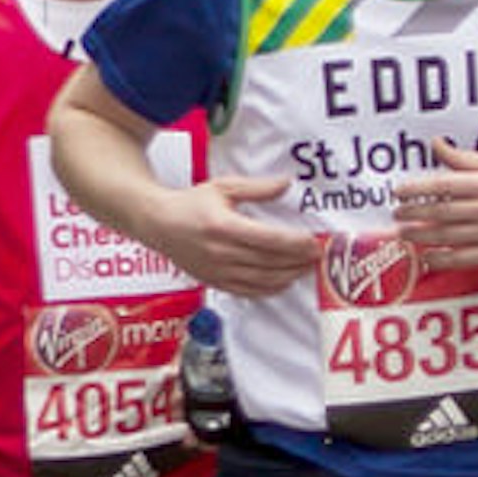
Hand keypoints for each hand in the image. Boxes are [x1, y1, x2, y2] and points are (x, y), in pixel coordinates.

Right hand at [155, 165, 324, 299]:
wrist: (158, 224)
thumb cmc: (191, 203)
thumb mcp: (223, 187)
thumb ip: (257, 188)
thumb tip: (286, 184)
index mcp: (223, 226)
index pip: (269, 239)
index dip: (295, 243)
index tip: (314, 241)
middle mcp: (220, 252)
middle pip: (269, 262)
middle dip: (298, 261)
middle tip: (319, 255)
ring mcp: (217, 271)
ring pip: (261, 280)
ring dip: (288, 276)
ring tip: (307, 268)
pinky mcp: (214, 283)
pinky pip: (247, 292)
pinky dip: (269, 290)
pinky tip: (284, 282)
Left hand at [400, 145, 477, 273]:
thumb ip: (464, 158)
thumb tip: (437, 144)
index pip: (445, 184)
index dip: (418, 188)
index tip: (399, 190)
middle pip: (442, 212)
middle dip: (414, 213)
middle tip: (396, 212)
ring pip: (448, 236)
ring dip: (421, 235)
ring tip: (402, 232)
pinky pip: (463, 259)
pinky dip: (441, 260)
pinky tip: (426, 257)